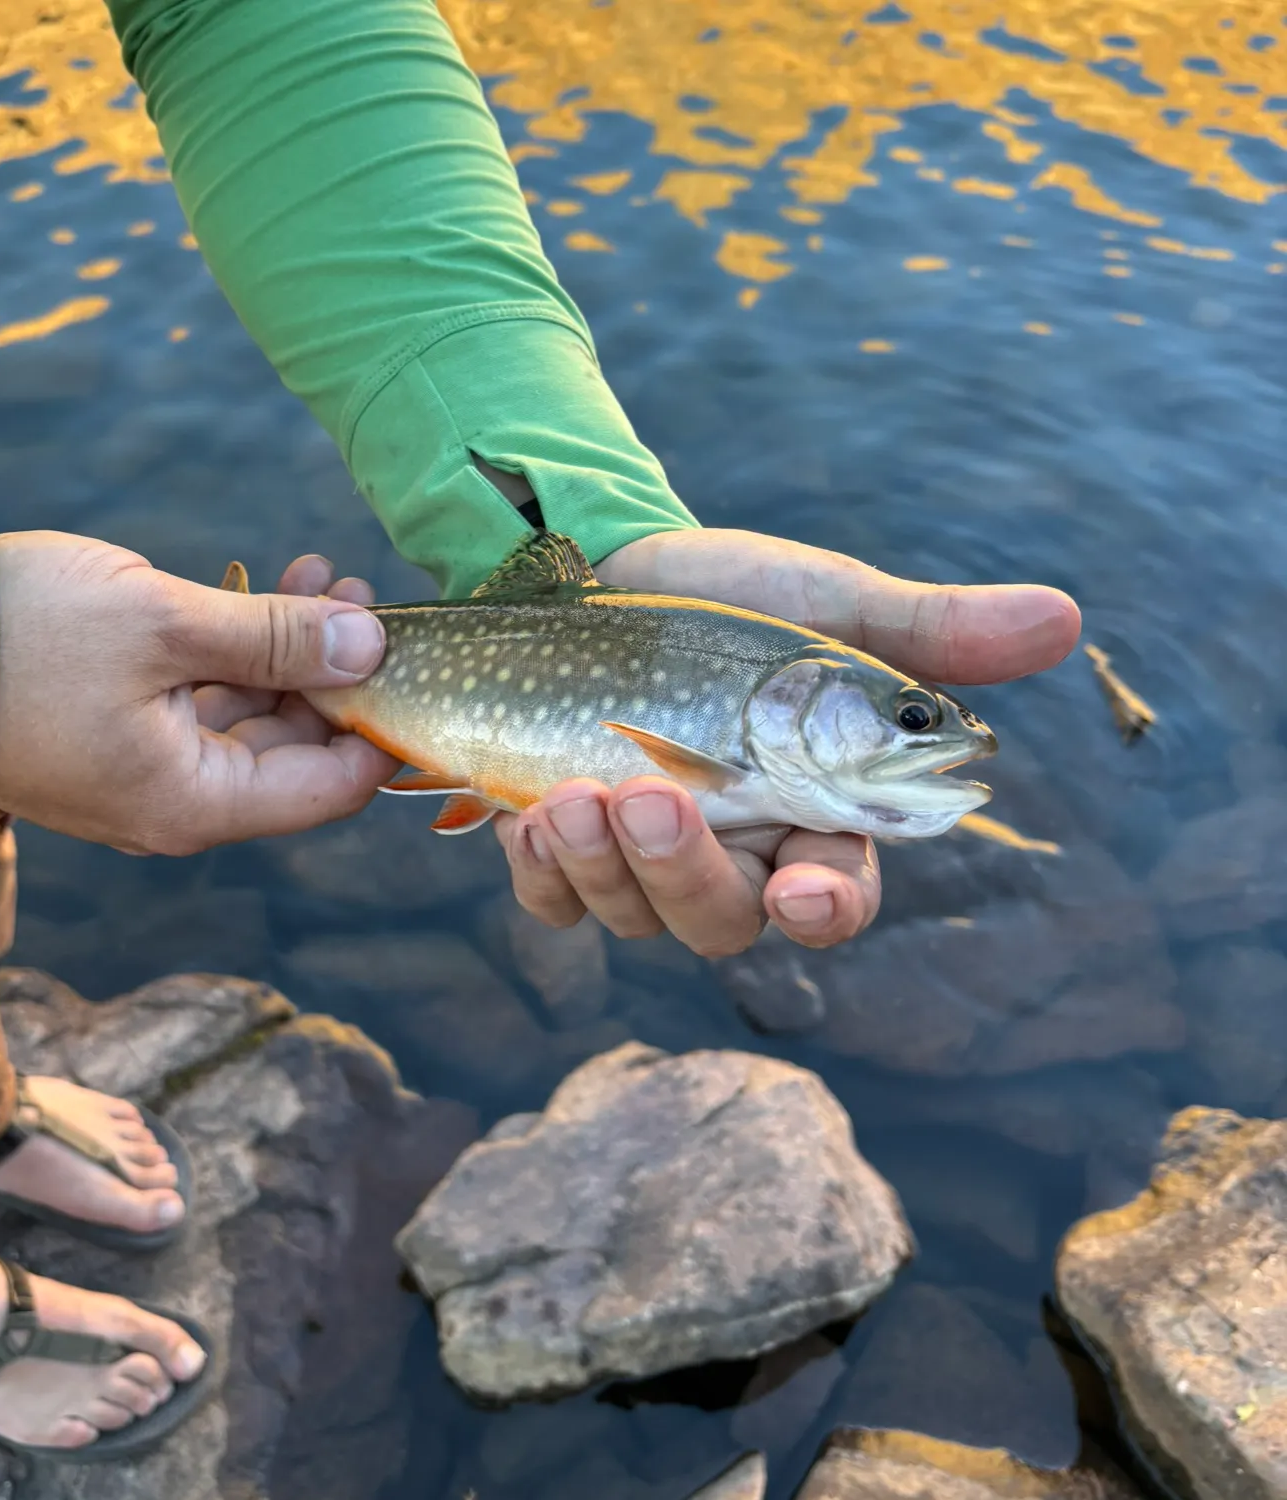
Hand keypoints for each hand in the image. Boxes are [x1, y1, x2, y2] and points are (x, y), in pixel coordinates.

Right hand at [0, 533, 396, 853]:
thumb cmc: (22, 636)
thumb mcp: (166, 625)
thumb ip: (278, 640)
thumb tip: (371, 644)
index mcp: (197, 803)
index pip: (334, 788)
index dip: (382, 725)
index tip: (411, 657)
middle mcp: (182, 805)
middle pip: (300, 752)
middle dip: (340, 671)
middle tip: (364, 593)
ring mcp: (152, 774)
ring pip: (256, 719)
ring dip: (294, 651)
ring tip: (326, 576)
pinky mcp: (128, 737)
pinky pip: (209, 704)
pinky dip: (244, 655)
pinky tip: (272, 593)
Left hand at [493, 527, 1080, 956]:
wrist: (611, 570)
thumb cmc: (734, 598)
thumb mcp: (829, 606)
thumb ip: (929, 630)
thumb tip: (1065, 619)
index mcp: (813, 814)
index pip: (838, 892)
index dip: (828, 904)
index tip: (807, 890)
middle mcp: (735, 857)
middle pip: (726, 920)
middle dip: (687, 875)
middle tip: (650, 799)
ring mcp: (646, 864)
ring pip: (635, 916)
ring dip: (604, 867)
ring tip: (573, 792)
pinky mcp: (570, 852)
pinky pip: (557, 901)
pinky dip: (545, 872)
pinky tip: (529, 818)